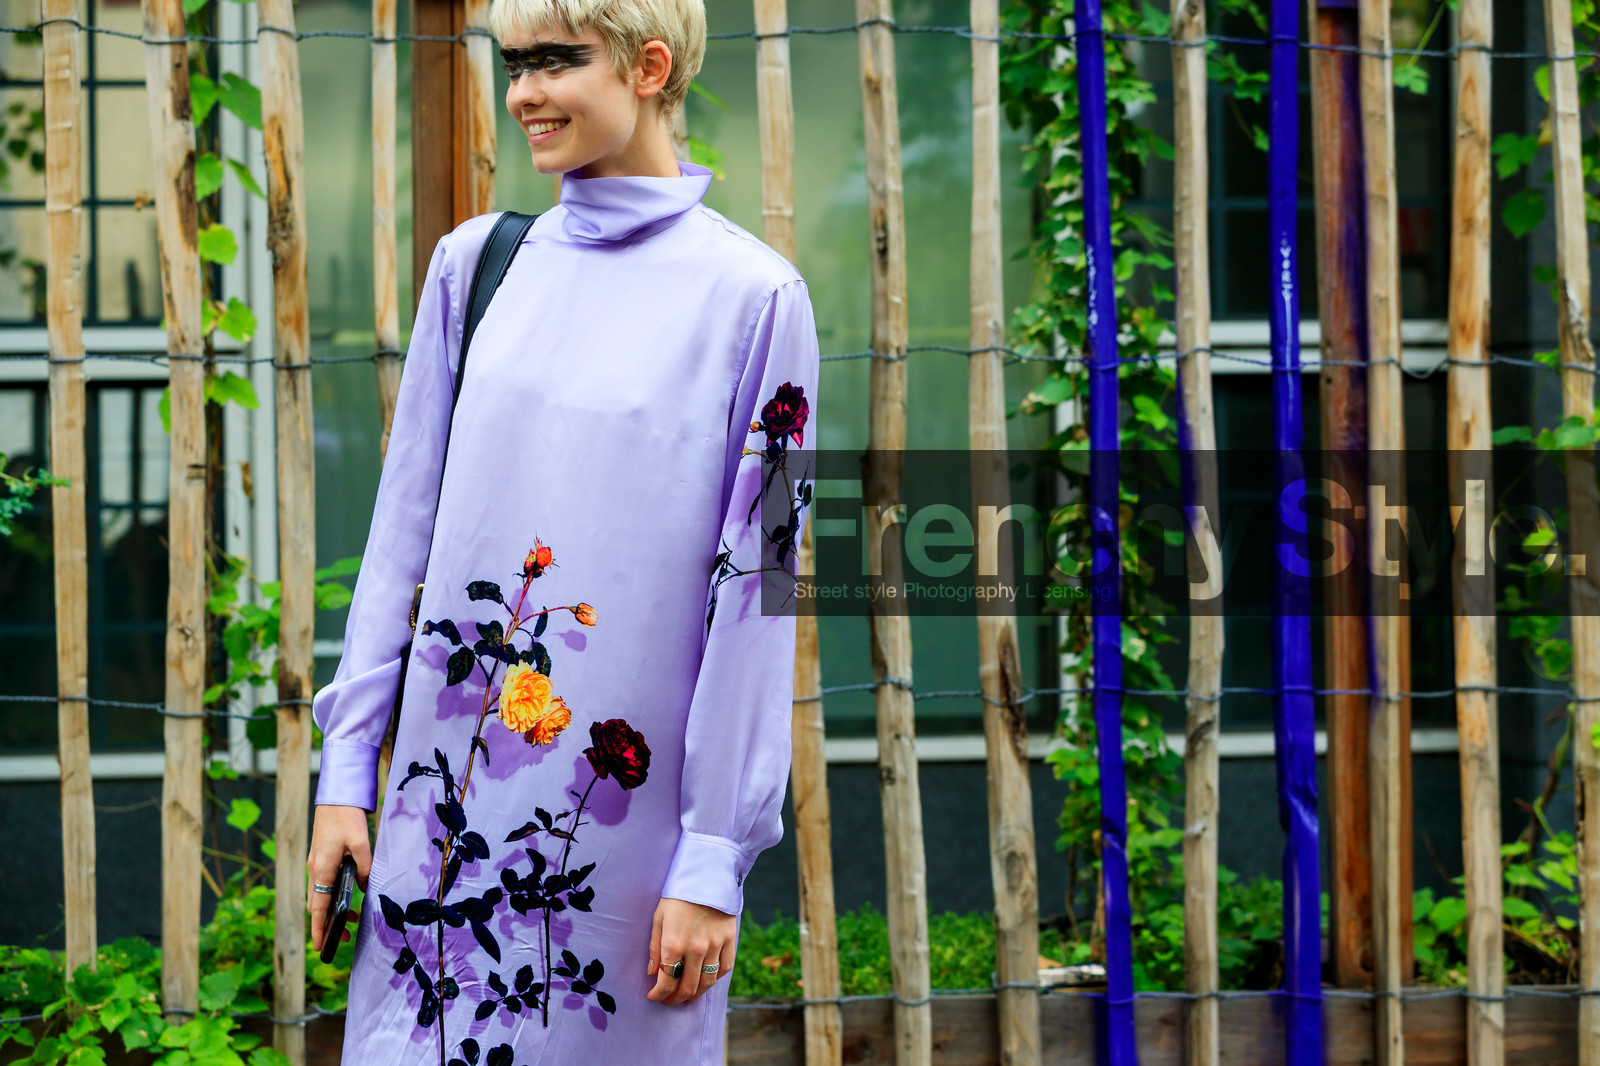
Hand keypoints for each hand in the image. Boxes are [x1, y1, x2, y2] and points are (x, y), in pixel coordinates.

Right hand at [307, 804, 372, 954]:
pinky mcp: (319, 858)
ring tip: (349, 921)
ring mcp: (315, 864)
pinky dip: (329, 897)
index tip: (320, 946)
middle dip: (326, 925)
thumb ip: (363, 867)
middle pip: (316, 906)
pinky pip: (321, 885)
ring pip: (318, 896)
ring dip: (329, 911)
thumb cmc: (347, 819)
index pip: (317, 907)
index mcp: (322, 869)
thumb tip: (363, 888)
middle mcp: (314, 869)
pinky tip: (344, 899)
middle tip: (343, 938)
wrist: (336, 799)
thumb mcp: (361, 843)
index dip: (319, 928)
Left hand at [646, 897, 736, 1005]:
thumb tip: (652, 972)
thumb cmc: (677, 895)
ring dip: (695, 995)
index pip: (666, 981)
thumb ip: (654, 947)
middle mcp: (696, 948)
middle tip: (669, 1001)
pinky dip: (715, 979)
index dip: (658, 994)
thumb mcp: (658, 918)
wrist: (706, 874)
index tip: (653, 997)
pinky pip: (724, 968)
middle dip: (675, 999)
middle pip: (687, 987)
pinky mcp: (729, 939)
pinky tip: (706, 981)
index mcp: (674, 943)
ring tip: (687, 998)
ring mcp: (715, 945)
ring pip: (707, 982)